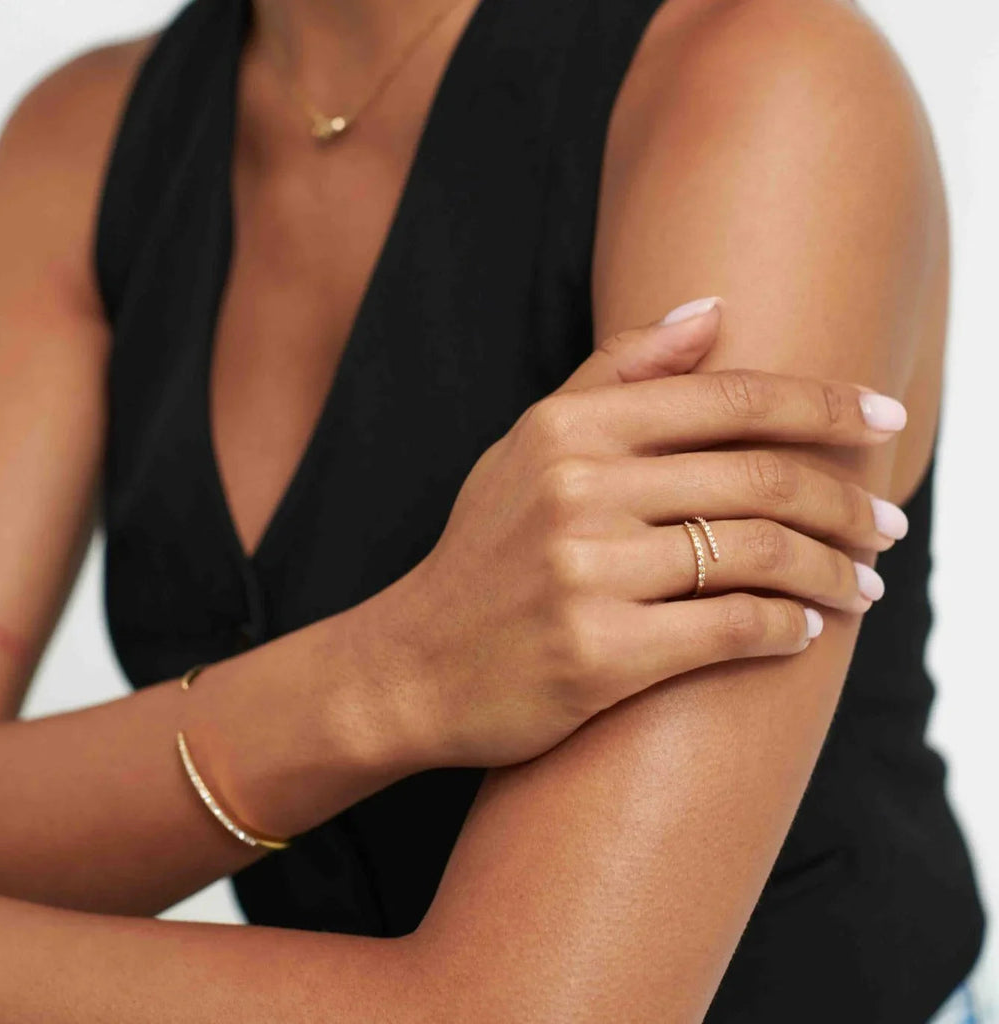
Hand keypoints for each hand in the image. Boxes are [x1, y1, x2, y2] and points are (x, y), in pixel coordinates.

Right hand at [373, 301, 908, 767]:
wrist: (412, 665)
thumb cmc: (481, 555)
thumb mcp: (527, 447)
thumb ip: (615, 375)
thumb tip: (712, 309)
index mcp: (566, 430)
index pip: (727, 397)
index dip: (823, 404)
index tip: (884, 417)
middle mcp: (575, 489)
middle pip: (758, 477)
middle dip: (847, 501)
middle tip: (887, 525)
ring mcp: (584, 572)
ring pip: (757, 554)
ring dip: (832, 573)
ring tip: (864, 587)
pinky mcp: (596, 653)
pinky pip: (728, 630)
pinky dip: (784, 630)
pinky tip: (802, 631)